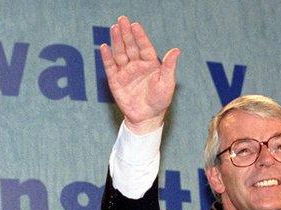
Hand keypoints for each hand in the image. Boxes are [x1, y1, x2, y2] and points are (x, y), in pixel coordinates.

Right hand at [100, 15, 180, 133]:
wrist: (146, 118)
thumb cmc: (159, 101)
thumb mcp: (167, 84)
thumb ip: (169, 66)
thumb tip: (176, 50)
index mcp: (150, 64)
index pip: (144, 47)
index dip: (140, 36)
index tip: (135, 25)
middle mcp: (137, 65)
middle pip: (130, 46)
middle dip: (126, 33)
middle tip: (122, 19)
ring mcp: (125, 72)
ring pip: (120, 53)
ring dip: (117, 41)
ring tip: (114, 28)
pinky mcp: (115, 81)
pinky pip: (110, 67)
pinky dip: (106, 57)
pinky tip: (104, 47)